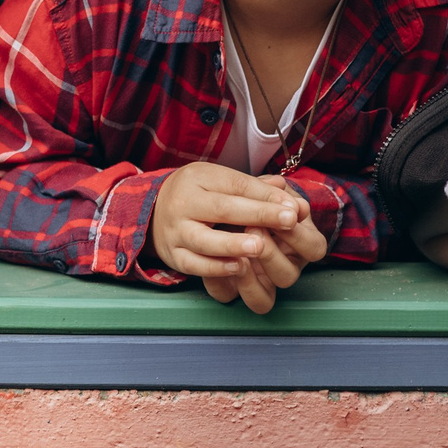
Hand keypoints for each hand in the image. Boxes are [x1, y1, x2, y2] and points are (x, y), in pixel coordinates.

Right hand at [149, 162, 309, 305]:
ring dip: (234, 245)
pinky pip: (194, 265)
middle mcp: (183, 203)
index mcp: (198, 179)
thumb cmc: (195, 193)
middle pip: (222, 209)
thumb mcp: (218, 180)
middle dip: (258, 215)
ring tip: (260, 247)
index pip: (236, 185)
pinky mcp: (173, 256)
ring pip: (204, 240)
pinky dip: (216, 268)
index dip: (266, 196)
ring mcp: (176, 231)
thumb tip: (287, 193)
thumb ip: (253, 188)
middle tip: (288, 220)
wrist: (153, 210)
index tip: (293, 206)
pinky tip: (239, 267)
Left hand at [199, 175, 329, 313]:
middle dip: (271, 254)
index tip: (286, 215)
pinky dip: (217, 280)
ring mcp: (257, 282)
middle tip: (253, 228)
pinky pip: (226, 296)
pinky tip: (211, 259)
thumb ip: (273, 192)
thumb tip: (283, 190)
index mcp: (299, 244)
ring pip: (262, 300)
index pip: (314, 248)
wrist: (219, 204)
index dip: (300, 235)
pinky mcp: (230, 288)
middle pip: (288, 277)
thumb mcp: (265, 191)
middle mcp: (282, 268)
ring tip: (235, 252)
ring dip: (248, 277)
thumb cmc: (252, 198)